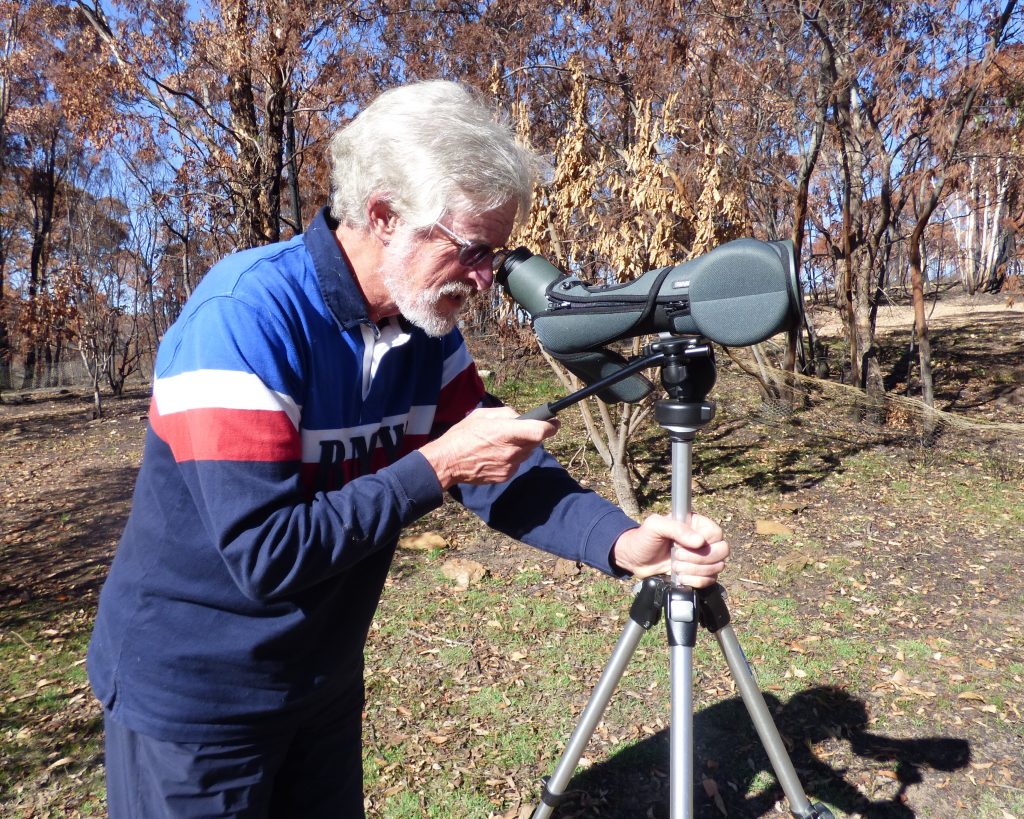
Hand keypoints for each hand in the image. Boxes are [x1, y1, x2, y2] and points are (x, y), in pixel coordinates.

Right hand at [419, 407, 558, 489]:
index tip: (553, 422)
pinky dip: (512, 458)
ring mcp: (510, 466)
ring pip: (526, 453)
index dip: (550, 426)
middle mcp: (511, 451)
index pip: (540, 431)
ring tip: (501, 443)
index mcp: (506, 433)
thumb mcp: (482, 415)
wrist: (447, 463)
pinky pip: (516, 464)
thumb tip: (520, 417)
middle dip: (532, 434)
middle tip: (518, 430)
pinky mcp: (506, 476)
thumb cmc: (462, 436)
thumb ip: (506, 414)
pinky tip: (495, 454)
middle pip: (536, 442)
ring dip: (521, 446)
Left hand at [611, 513, 728, 586]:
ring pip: (718, 567)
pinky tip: (681, 578)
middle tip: (677, 558)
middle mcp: (703, 540)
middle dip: (699, 559)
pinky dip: (696, 581)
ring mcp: (703, 558)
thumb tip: (700, 541)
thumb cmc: (644, 538)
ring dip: (696, 571)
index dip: (702, 543)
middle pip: (722, 551)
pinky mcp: (699, 573)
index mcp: (696, 524)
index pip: (716, 533)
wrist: (635, 559)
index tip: (680, 546)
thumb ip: (676, 528)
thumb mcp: (655, 526)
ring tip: (675, 567)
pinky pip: (711, 580)